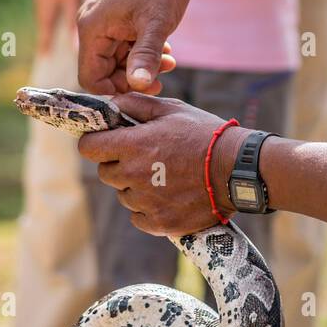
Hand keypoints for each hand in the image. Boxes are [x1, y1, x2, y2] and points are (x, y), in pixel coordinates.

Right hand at [77, 0, 187, 93]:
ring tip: (169, 59)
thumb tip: (139, 86)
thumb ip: (146, 56)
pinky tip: (165, 47)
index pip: (90, 77)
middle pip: (104, 69)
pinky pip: (123, 45)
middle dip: (133, 76)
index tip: (144, 85)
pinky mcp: (115, 17)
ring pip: (117, 58)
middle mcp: (91, 25)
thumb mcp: (157, 22)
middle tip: (164, 73)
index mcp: (92, 28)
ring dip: (142, 63)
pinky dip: (142, 50)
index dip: (115, 88)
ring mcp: (103, 20)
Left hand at [78, 92, 246, 236]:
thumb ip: (136, 105)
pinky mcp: (159, 223)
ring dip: (135, 186)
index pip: (89, 147)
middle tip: (144, 157)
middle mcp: (134, 175)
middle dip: (118, 163)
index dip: (94, 142)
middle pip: (105, 173)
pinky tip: (167, 196)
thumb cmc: (204, 134)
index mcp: (133, 145)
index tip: (104, 141)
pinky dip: (147, 208)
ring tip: (163, 176)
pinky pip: (138, 217)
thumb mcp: (172, 109)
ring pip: (123, 195)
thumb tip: (111, 103)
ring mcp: (146, 202)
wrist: (237, 169)